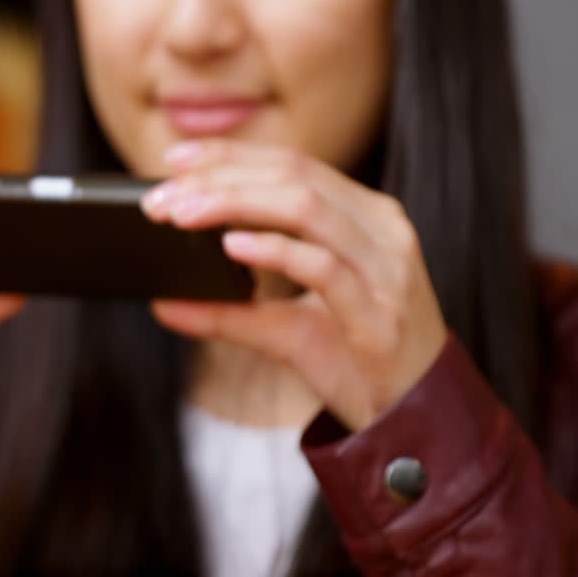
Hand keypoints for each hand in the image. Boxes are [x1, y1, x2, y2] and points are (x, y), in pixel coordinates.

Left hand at [141, 140, 447, 431]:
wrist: (417, 423)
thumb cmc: (359, 364)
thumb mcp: (286, 331)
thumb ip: (228, 313)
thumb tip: (161, 302)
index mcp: (364, 217)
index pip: (292, 162)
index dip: (230, 153)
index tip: (173, 157)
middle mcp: (381, 229)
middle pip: (293, 174)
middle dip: (218, 177)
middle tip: (160, 199)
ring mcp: (386, 267)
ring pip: (306, 206)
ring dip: (233, 204)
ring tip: (183, 214)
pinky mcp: (380, 311)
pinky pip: (324, 265)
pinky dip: (273, 250)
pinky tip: (230, 246)